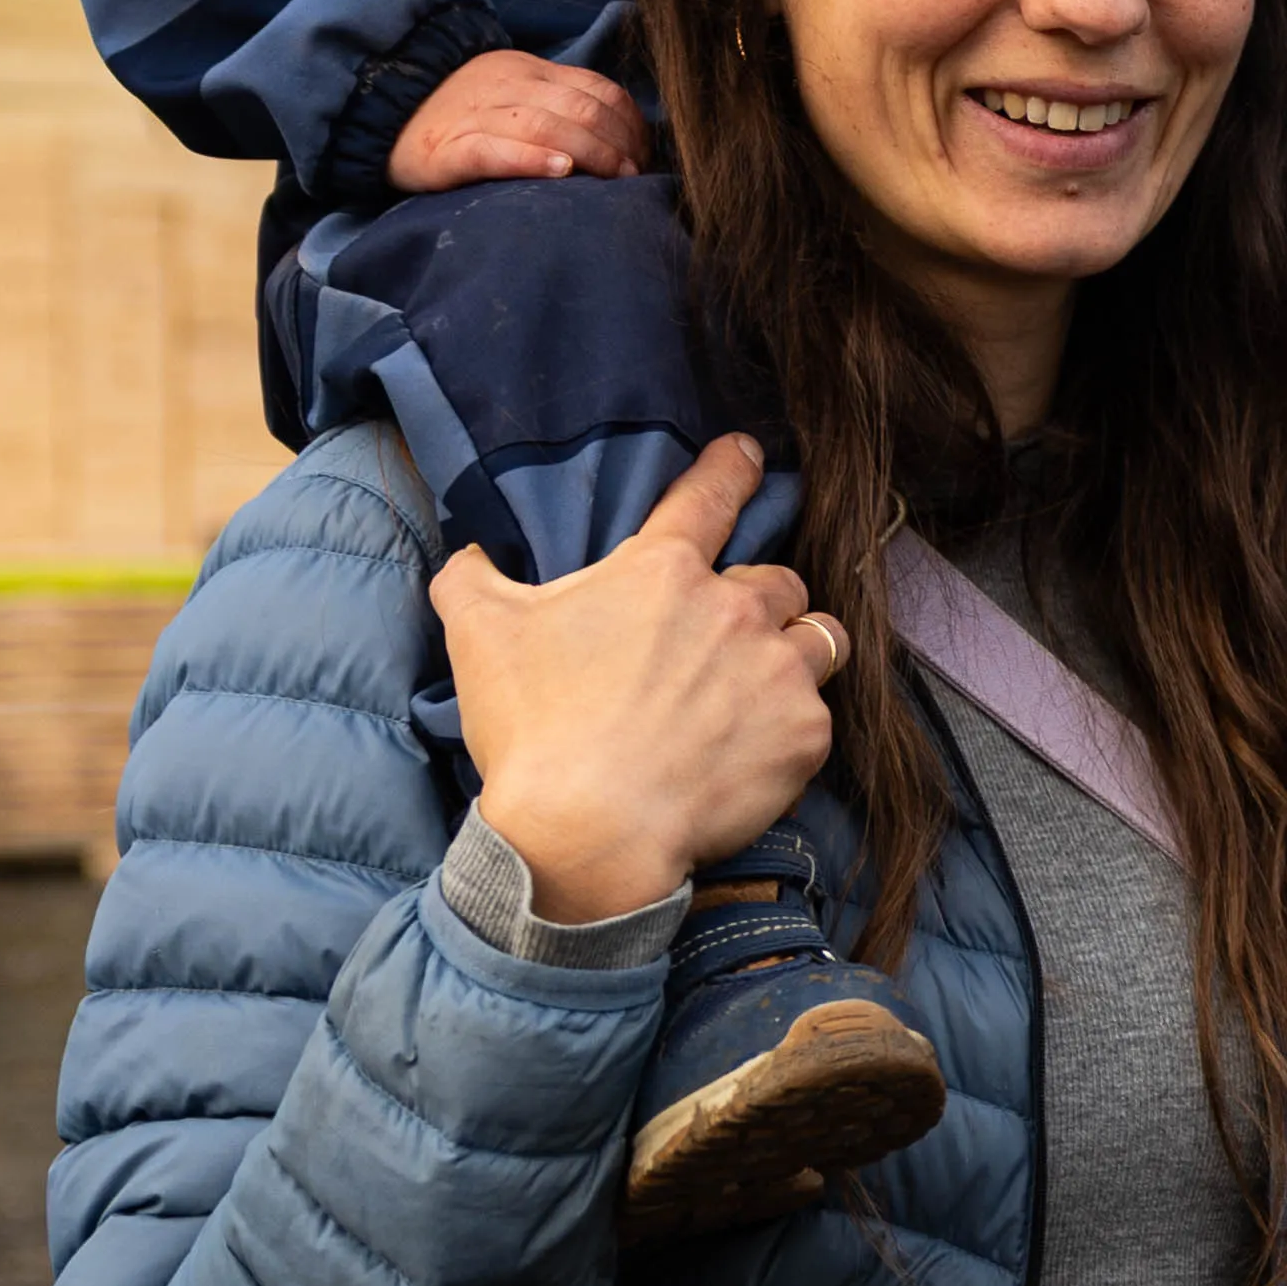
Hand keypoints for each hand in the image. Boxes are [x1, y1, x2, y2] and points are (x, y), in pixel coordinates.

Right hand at [384, 51, 651, 193]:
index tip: (645, 154)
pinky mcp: (448, 150)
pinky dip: (532, 159)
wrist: (380, 110)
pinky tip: (561, 172)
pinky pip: (494, 149)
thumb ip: (558, 105)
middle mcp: (508, 88)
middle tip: (636, 176)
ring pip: (546, 125)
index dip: (630, 123)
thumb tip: (622, 138)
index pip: (597, 89)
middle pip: (580, 108)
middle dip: (618, 142)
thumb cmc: (460, 113)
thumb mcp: (513, 93)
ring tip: (615, 178)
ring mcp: (477, 116)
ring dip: (592, 153)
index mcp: (530, 72)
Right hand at [440, 436, 836, 919]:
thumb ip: (472, 578)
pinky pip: (817, 716)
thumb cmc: (534, 729)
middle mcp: (734, 609)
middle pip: (777, 580)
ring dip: (797, 652)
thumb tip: (466, 556)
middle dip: (759, 601)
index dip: (731, 468)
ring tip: (765, 686)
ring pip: (819, 638)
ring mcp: (778, 671)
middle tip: (727, 639)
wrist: (588, 832)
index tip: (747, 453)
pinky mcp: (804, 734)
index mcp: (662, 572)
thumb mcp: (480, 635)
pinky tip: (752, 756)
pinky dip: (791, 730)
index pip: (710, 496)